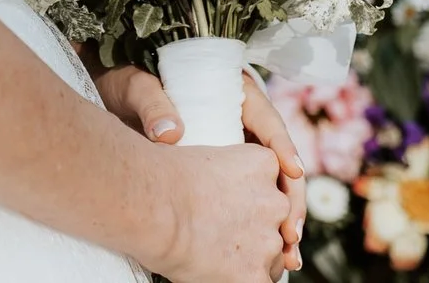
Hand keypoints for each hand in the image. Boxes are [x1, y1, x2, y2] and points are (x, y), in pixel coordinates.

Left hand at [99, 64, 304, 274]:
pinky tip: (266, 258)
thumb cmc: (125, 85)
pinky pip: (249, 200)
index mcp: (231, 94)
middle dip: (290, 199)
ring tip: (288, 256)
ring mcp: (232, 149)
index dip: (283, 147)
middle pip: (278, 163)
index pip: (267, 121)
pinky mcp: (221, 174)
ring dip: (281, 223)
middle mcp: (239, 123)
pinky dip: (259, 228)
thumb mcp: (136, 88)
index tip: (291, 171)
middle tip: (291, 232)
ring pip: (270, 188)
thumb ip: (151, 103)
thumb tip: (170, 132)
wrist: (107, 99)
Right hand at [147, 134, 298, 282]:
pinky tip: (218, 273)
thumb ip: (227, 172)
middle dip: (253, 232)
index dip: (251, 202)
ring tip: (213, 255)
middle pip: (277, 224)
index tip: (230, 209)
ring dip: (249, 259)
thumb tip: (209, 174)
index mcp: (265, 164)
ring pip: (272, 258)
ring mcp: (269, 241)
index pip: (271, 188)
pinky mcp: (256, 276)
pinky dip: (241, 280)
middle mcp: (276, 202)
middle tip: (218, 233)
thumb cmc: (162, 176)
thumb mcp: (207, 157)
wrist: (151, 204)